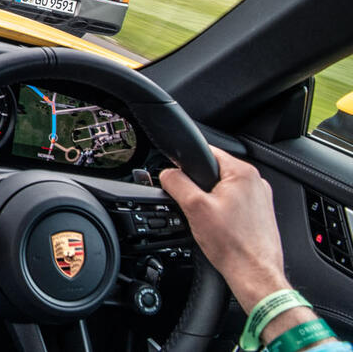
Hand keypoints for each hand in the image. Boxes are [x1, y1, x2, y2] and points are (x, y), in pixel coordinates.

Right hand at [161, 145, 322, 346]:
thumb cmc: (233, 245)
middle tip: (195, 208)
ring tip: (210, 222)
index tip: (180, 180)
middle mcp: (256, 182)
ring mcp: (261, 199)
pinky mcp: (261, 215)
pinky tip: (221, 229)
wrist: (255, 275)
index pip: (207, 152)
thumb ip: (176, 183)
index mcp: (243, 173)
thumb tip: (166, 173)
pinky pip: (234, 204)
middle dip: (200, 187)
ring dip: (212, 202)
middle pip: (214, 172)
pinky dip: (224, 213)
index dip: (187, 164)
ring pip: (224, 190)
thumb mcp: (193, 208)